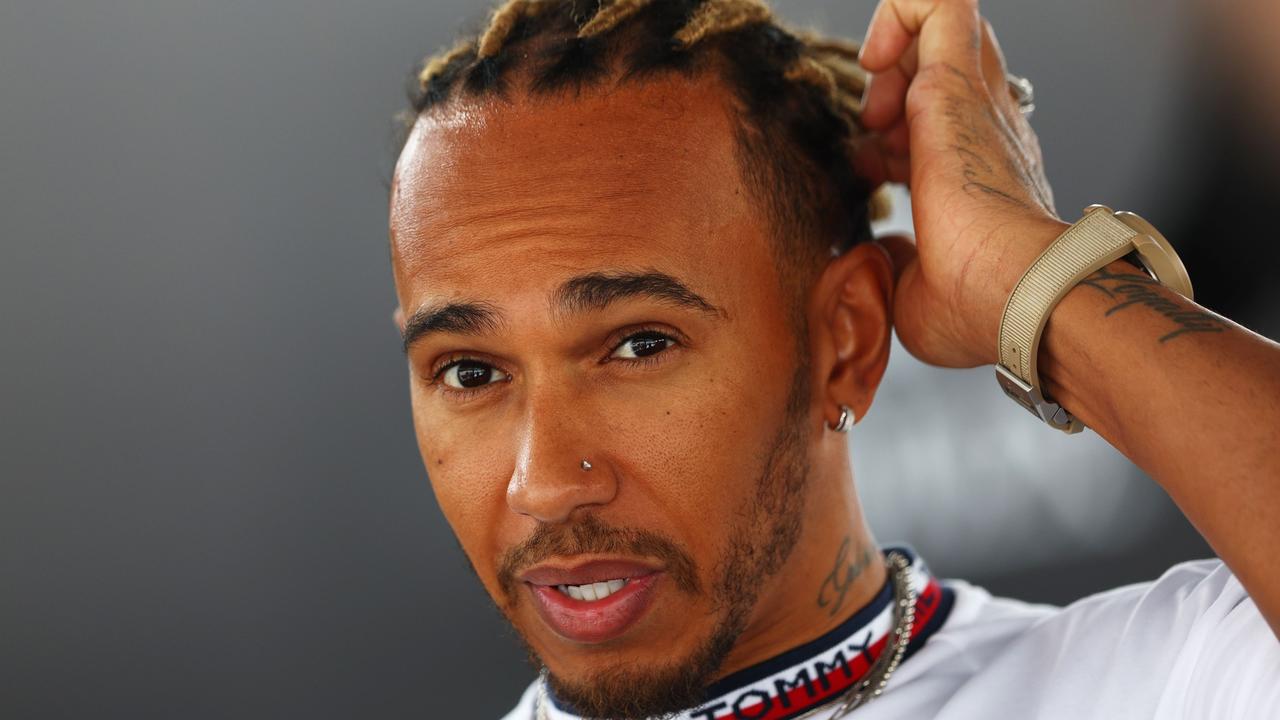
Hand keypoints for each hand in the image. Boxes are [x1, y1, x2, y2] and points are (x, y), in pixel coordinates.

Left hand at [855, 0, 1067, 367]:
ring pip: (944, 25)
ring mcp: (977, 101)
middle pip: (943, 62)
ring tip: (876, 112)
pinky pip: (940, 1)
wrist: (1019, 297)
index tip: (872, 175)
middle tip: (871, 136)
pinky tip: (873, 61)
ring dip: (896, 54)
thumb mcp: (917, 290)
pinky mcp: (954, 84)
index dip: (889, 135)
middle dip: (890, 85)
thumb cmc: (981, 309)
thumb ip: (899, 262)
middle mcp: (988, 125)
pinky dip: (899, 10)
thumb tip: (883, 253)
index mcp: (983, 169)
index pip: (939, 117)